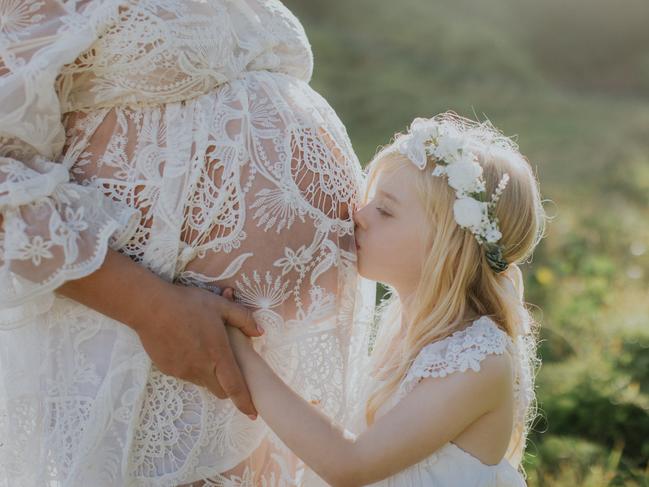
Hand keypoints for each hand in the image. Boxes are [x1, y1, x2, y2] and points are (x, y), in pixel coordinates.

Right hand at [135, 283, 262, 418]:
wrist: (150, 308)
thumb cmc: (188, 304)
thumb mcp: (220, 305)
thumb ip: (244, 319)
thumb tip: (260, 332)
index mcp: (217, 355)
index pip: (235, 387)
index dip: (245, 402)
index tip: (253, 414)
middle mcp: (201, 368)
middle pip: (220, 390)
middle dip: (228, 387)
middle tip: (230, 371)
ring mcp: (183, 371)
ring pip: (203, 382)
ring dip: (209, 374)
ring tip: (205, 348)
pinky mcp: (168, 370)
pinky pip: (186, 375)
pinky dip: (192, 367)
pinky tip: (188, 346)